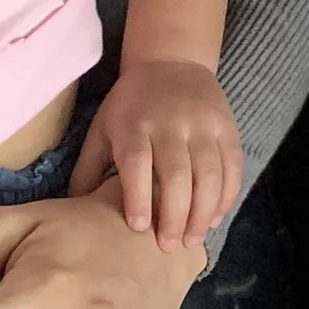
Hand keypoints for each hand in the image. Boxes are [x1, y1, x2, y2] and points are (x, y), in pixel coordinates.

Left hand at [70, 59, 241, 249]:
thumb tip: (75, 210)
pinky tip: (214, 218)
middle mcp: (171, 123)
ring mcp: (203, 124)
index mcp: (135, 124)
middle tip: (169, 247)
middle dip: (175, 215)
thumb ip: (89, 167)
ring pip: (209, 173)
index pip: (138, 161)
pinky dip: (227, 196)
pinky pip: (232, 165)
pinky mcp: (227, 126)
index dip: (139, 196)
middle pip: (177, 173)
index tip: (140, 227)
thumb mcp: (102, 127)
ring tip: (193, 240)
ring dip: (203, 211)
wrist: (171, 61)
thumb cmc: (131, 104)